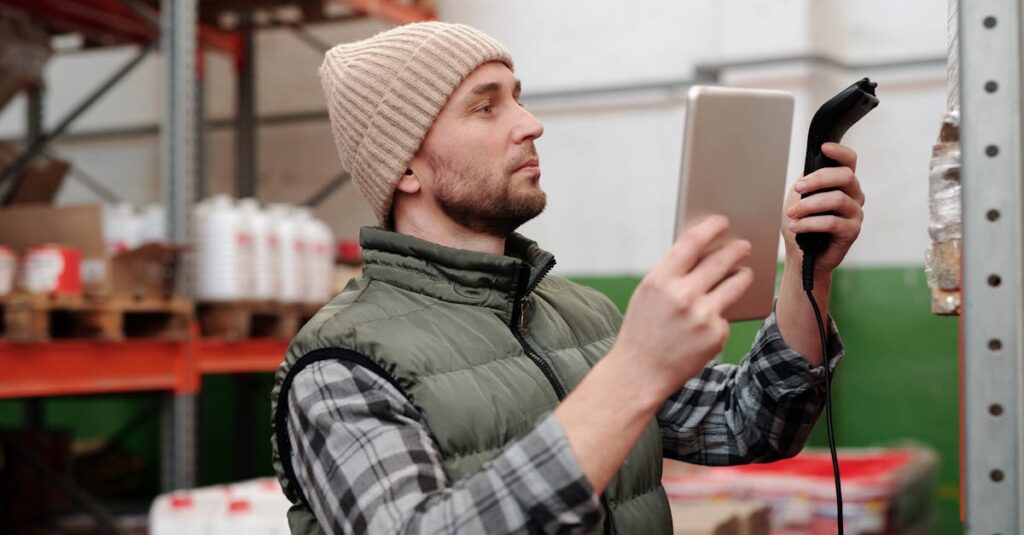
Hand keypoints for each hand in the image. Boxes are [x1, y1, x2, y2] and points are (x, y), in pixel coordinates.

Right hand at [612, 215, 752, 395]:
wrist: (639, 372)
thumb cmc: (643, 329)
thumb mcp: (648, 294)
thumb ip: (673, 273)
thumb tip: (705, 251)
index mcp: (659, 280)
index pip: (691, 242)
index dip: (710, 228)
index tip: (722, 221)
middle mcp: (682, 295)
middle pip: (719, 261)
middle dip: (735, 250)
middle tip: (744, 245)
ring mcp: (701, 316)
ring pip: (735, 285)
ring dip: (743, 275)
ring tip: (745, 272)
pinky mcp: (715, 335)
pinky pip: (725, 316)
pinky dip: (720, 316)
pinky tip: (710, 322)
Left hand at [782, 142, 864, 275]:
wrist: (801, 254)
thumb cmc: (802, 223)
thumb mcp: (800, 197)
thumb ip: (807, 182)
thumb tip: (807, 174)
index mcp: (843, 183)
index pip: (849, 161)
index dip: (840, 152)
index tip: (824, 148)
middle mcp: (854, 195)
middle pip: (845, 176)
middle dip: (817, 180)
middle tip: (797, 188)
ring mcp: (855, 213)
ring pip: (837, 199)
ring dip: (809, 205)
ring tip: (791, 214)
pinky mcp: (852, 231)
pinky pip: (832, 222)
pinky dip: (810, 223)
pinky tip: (795, 227)